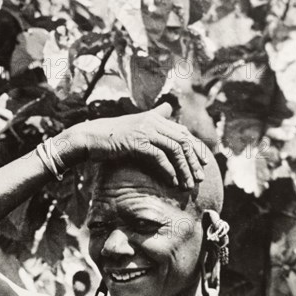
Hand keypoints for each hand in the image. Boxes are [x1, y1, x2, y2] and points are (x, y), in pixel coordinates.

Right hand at [52, 104, 212, 188]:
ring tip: (188, 185)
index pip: (184, 132)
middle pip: (183, 140)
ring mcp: (144, 130)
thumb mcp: (135, 129)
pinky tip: (172, 182)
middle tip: (200, 178)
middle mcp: (153, 121)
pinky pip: (159, 156)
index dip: (197, 148)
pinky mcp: (136, 142)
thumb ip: (153, 123)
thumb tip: (168, 111)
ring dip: (184, 169)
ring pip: (174, 149)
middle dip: (194, 161)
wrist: (90, 139)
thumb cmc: (112, 138)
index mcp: (155, 118)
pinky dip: (168, 170)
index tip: (205, 164)